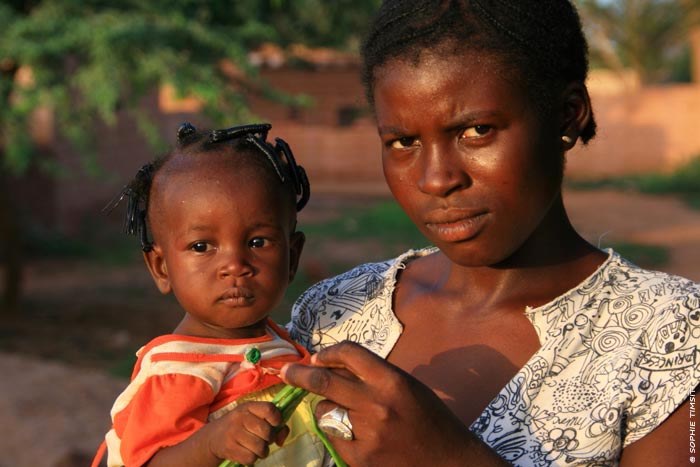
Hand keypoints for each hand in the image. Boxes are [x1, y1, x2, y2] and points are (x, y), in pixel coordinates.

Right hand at [205, 401, 288, 465]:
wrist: (213, 437)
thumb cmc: (240, 426)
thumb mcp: (254, 417)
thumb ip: (273, 423)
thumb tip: (281, 440)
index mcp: (248, 407)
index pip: (269, 409)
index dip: (277, 418)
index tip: (275, 424)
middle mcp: (240, 418)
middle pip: (267, 432)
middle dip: (269, 439)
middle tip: (264, 439)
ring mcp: (234, 433)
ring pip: (260, 448)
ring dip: (262, 451)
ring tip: (256, 448)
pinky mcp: (230, 448)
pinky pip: (251, 458)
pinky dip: (252, 459)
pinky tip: (247, 453)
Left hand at [281, 341, 505, 465]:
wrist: (449, 461)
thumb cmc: (430, 419)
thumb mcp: (407, 386)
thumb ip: (373, 375)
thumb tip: (333, 364)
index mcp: (391, 380)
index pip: (349, 353)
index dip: (328, 353)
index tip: (317, 358)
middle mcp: (375, 404)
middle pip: (324, 381)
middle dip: (299, 374)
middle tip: (286, 372)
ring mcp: (365, 433)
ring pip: (325, 411)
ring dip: (327, 409)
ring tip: (349, 416)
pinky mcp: (359, 458)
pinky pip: (332, 437)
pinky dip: (337, 434)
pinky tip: (358, 437)